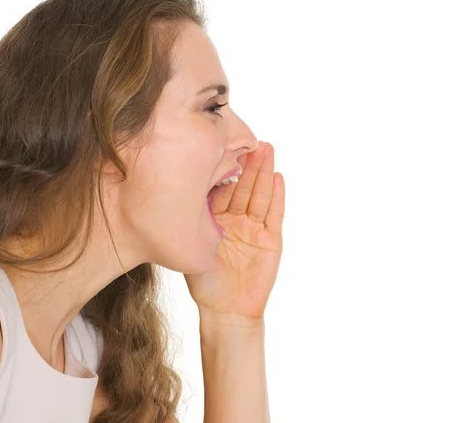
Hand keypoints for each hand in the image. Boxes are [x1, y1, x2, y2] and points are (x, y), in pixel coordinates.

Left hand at [184, 141, 284, 319]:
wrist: (225, 310)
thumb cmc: (205, 283)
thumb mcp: (192, 247)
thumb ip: (191, 222)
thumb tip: (172, 190)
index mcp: (217, 218)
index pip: (224, 187)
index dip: (226, 167)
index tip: (225, 144)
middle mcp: (238, 218)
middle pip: (245, 186)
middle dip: (249, 163)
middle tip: (252, 139)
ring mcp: (255, 228)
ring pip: (260, 195)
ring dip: (264, 173)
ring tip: (267, 150)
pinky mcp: (271, 239)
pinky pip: (274, 215)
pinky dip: (276, 197)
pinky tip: (277, 178)